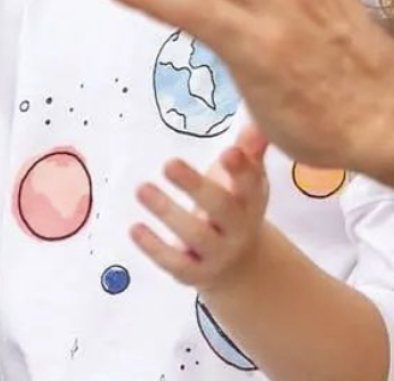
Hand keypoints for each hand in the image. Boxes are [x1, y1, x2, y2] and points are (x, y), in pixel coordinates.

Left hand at [133, 126, 270, 290]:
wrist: (240, 264)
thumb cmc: (236, 204)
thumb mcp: (246, 178)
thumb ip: (249, 150)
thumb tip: (259, 120)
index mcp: (251, 199)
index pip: (250, 183)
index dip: (241, 169)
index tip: (227, 151)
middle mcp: (239, 228)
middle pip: (221, 208)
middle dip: (195, 186)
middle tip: (168, 163)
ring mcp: (218, 253)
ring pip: (195, 235)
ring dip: (167, 212)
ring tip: (142, 189)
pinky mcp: (196, 274)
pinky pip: (175, 263)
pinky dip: (154, 247)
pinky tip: (134, 227)